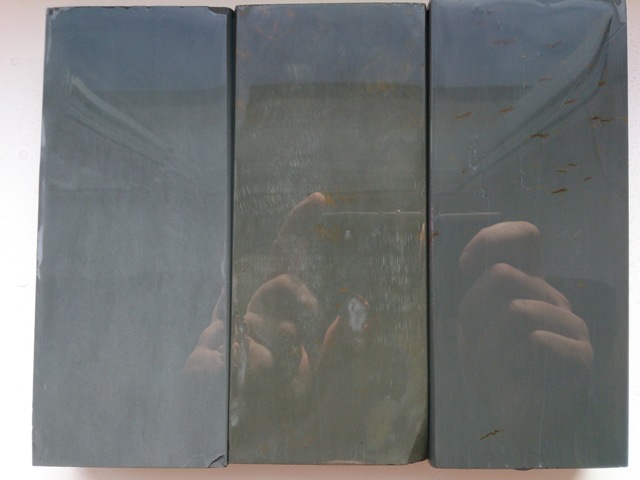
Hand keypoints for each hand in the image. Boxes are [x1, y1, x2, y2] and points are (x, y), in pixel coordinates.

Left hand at [457, 222, 592, 441]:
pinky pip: (536, 341)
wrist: (510, 419)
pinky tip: (521, 379)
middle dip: (473, 309)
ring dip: (492, 342)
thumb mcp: (471, 324)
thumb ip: (471, 290)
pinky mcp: (581, 354)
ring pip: (515, 309)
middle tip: (478, 342)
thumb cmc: (490, 368)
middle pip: (501, 274)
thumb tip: (441, 246)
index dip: (490, 239)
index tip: (462, 268)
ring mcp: (571, 324)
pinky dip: (513, 364)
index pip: (523, 236)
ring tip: (500, 363)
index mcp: (527, 285)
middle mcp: (551, 298)